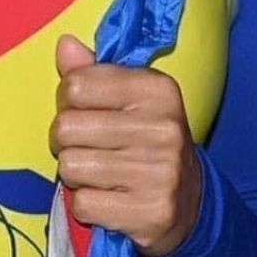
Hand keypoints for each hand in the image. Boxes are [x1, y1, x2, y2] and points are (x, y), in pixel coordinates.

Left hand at [49, 34, 202, 256]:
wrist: (191, 200)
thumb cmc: (147, 137)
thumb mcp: (128, 96)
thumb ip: (92, 71)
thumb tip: (65, 44)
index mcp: (156, 89)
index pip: (76, 85)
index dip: (67, 100)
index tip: (84, 112)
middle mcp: (162, 127)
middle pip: (66, 127)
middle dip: (65, 140)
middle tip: (86, 146)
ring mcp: (160, 172)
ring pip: (70, 166)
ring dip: (75, 173)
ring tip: (98, 171)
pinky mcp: (151, 212)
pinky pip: (83, 204)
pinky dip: (87, 204)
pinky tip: (108, 198)